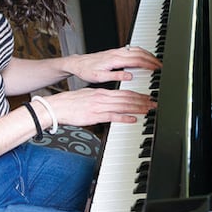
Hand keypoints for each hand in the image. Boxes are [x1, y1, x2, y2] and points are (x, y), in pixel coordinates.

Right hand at [34, 86, 155, 128]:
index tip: (148, 97)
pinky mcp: (94, 116)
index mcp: (102, 93)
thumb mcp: (89, 96)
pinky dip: (124, 118)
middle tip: (154, 103)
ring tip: (149, 110)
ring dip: (138, 108)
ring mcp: (99, 106)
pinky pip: (112, 116)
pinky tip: (133, 119)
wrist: (57, 107)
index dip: (139, 95)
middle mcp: (103, 98)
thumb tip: (113, 102)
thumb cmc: (71, 103)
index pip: (125, 92)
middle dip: (143, 101)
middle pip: (127, 98)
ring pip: (123, 106)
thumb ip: (102, 98)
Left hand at [68, 45, 161, 84]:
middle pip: (139, 53)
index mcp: (114, 59)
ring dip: (148, 54)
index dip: (149, 64)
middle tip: (161, 66)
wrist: (77, 63)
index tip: (157, 68)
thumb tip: (131, 75)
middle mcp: (116, 53)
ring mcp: (116, 51)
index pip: (136, 60)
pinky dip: (141, 52)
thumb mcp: (100, 77)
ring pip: (137, 49)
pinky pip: (132, 49)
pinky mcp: (115, 51)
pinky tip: (144, 56)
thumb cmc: (87, 71)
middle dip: (152, 59)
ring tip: (156, 61)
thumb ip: (116, 76)